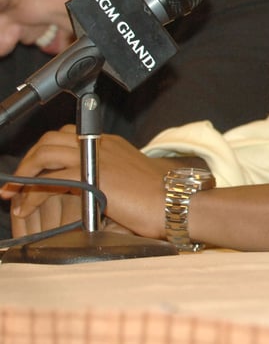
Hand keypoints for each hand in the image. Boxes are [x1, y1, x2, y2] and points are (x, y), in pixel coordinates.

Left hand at [1, 127, 174, 239]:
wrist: (176, 203)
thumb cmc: (162, 200)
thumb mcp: (133, 182)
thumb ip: (111, 179)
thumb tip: (93, 195)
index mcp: (110, 144)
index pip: (67, 136)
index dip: (44, 152)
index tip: (34, 171)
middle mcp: (101, 144)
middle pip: (50, 140)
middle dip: (27, 161)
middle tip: (15, 183)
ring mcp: (95, 157)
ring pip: (45, 154)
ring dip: (23, 174)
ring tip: (14, 194)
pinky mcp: (90, 175)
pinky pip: (49, 180)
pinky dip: (31, 193)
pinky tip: (25, 207)